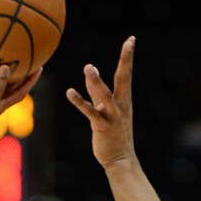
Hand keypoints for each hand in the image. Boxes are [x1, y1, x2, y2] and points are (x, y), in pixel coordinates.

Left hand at [66, 36, 136, 169]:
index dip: (128, 57)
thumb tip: (90, 77)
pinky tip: (70, 92)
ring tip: (88, 68)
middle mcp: (121, 105)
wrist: (120, 160)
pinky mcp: (102, 126)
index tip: (131, 40)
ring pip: (105, 95)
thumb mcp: (107, 111)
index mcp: (123, 100)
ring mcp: (113, 116)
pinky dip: (80, 102)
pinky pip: (90, 112)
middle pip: (124, 78)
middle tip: (129, 43)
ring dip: (96, 81)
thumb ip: (97, 94)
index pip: (126, 74)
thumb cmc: (114, 136)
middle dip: (127, 60)